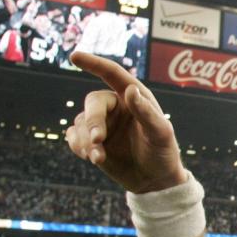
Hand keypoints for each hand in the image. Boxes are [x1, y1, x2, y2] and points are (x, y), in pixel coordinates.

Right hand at [66, 52, 187, 193]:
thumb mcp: (160, 133)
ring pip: (81, 122)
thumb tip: (130, 90)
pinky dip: (78, 146)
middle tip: (97, 140)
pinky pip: (74, 136)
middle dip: (92, 121)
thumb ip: (146, 112)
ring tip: (99, 159)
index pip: (112, 73)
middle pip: (93, 102)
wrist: (154, 180)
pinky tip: (93, 158)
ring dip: (86, 140)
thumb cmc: (163, 153)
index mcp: (133, 97)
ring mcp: (102, 124)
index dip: (94, 63)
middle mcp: (115, 107)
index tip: (75, 56)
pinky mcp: (92, 141)